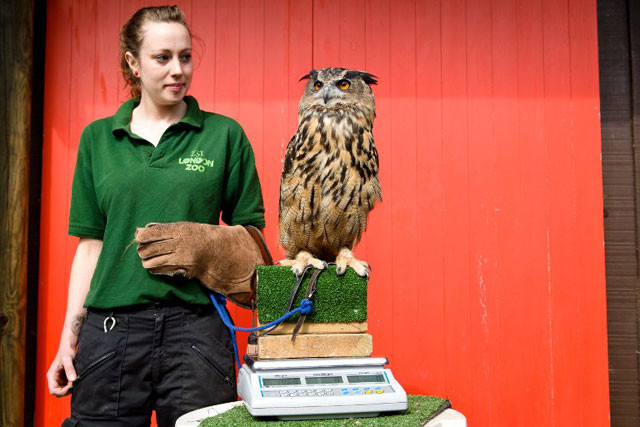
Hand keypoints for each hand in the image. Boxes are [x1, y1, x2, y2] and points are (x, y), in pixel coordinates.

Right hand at [47, 344, 76, 396]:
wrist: (68, 347)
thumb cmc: (66, 352)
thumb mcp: (68, 359)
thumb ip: (70, 369)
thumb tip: (73, 380)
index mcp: (52, 375)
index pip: (53, 390)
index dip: (61, 392)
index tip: (71, 387)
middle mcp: (54, 379)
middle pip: (58, 392)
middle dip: (67, 390)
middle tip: (75, 383)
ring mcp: (60, 379)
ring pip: (64, 390)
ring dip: (70, 388)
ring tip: (77, 380)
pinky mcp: (65, 378)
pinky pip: (68, 386)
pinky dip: (73, 385)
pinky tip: (77, 379)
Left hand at [135, 222, 268, 307]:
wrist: (221, 251)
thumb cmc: (200, 236)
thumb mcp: (185, 226)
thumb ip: (164, 228)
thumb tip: (141, 230)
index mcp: (179, 230)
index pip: (151, 234)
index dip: (141, 236)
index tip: (138, 236)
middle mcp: (179, 244)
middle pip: (148, 249)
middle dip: (142, 250)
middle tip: (144, 249)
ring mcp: (181, 258)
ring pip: (152, 262)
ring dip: (147, 261)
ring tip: (149, 258)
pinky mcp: (183, 270)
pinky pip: (161, 271)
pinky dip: (155, 269)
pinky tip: (157, 265)